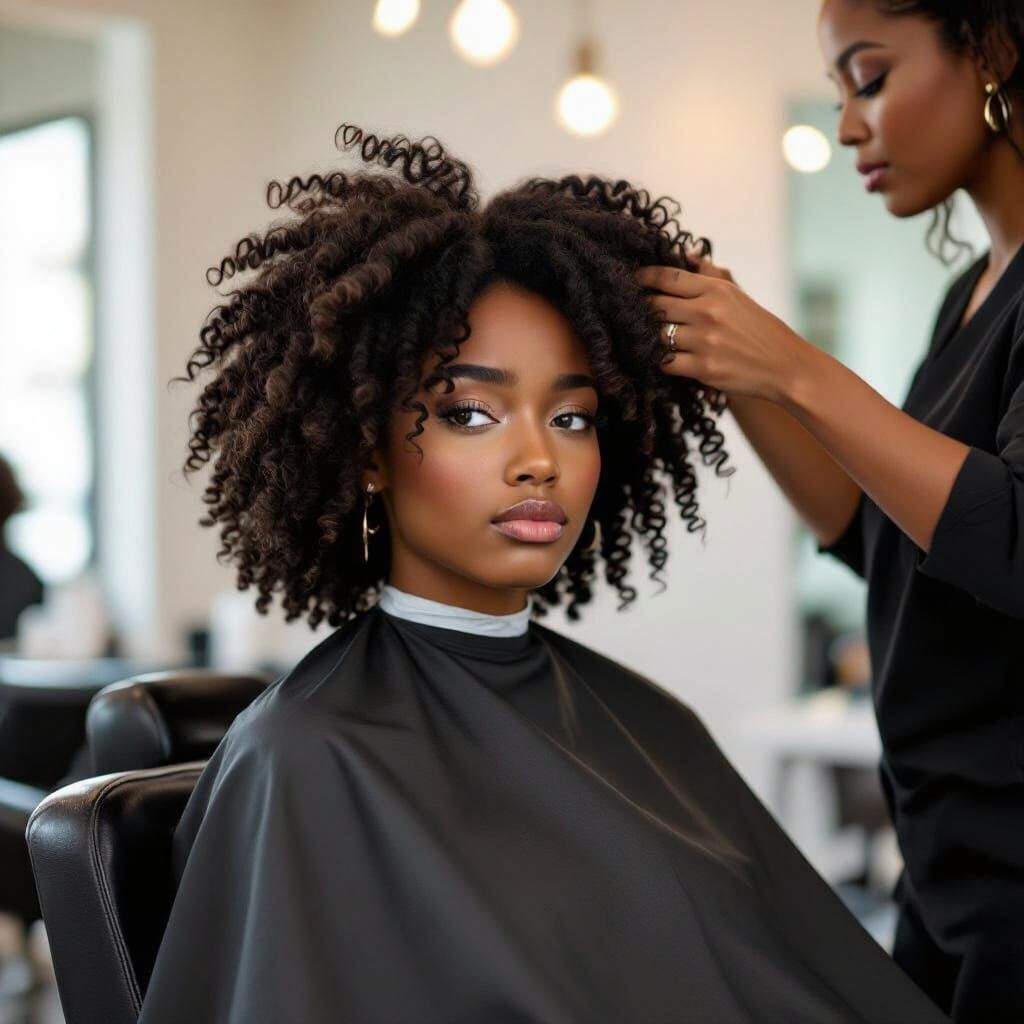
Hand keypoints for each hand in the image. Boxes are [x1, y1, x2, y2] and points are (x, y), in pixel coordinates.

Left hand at [635, 259, 810, 404]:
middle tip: (633, 313)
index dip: (644, 277)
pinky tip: (664, 358)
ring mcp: (705, 340)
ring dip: (650, 338)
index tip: (632, 280)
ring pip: (658, 335)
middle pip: (656, 306)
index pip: (669, 277)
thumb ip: (711, 274)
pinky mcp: (704, 368)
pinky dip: (661, 361)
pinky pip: (666, 362)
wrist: (785, 366)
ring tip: (646, 338)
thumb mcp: (738, 296)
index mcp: (717, 290)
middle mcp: (709, 312)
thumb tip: (686, 253)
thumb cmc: (759, 330)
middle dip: (641, 310)